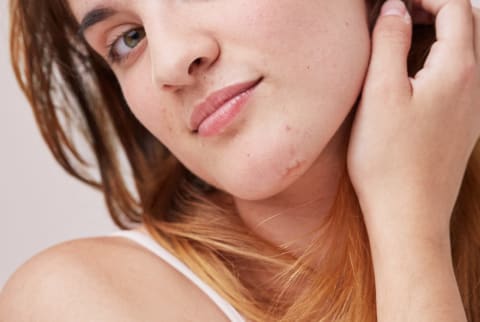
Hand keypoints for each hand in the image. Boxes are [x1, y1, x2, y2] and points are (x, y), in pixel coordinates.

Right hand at [346, 0, 479, 242]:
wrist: (408, 215)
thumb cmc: (389, 159)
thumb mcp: (380, 92)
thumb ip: (389, 41)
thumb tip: (394, 9)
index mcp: (458, 70)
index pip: (456, 7)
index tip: (393, 1)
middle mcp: (474, 85)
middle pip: (465, 26)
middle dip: (431, 10)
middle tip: (393, 14)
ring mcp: (470, 108)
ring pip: (462, 52)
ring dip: (433, 35)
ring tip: (397, 39)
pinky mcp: (460, 126)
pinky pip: (455, 78)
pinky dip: (434, 61)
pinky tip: (407, 77)